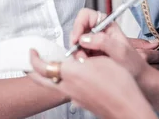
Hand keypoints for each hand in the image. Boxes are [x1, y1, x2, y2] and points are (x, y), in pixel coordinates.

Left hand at [28, 51, 155, 118]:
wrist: (127, 109)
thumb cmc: (119, 86)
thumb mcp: (103, 60)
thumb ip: (86, 57)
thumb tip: (78, 58)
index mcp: (71, 72)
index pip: (42, 65)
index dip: (33, 58)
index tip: (32, 51)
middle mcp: (68, 86)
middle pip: (40, 80)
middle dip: (32, 70)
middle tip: (30, 61)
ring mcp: (73, 97)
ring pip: (52, 85)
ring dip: (49, 75)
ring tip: (53, 65)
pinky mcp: (81, 103)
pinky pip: (66, 90)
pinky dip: (63, 82)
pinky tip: (74, 78)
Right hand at [70, 9, 158, 77]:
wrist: (140, 81)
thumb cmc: (135, 65)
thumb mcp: (121, 52)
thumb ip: (103, 42)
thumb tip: (83, 39)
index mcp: (107, 25)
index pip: (85, 15)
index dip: (78, 25)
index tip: (77, 39)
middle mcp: (99, 33)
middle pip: (78, 30)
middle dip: (77, 43)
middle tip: (82, 56)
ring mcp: (94, 44)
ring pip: (76, 44)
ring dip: (78, 54)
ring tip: (87, 63)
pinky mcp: (91, 56)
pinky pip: (79, 55)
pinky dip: (80, 61)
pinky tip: (88, 67)